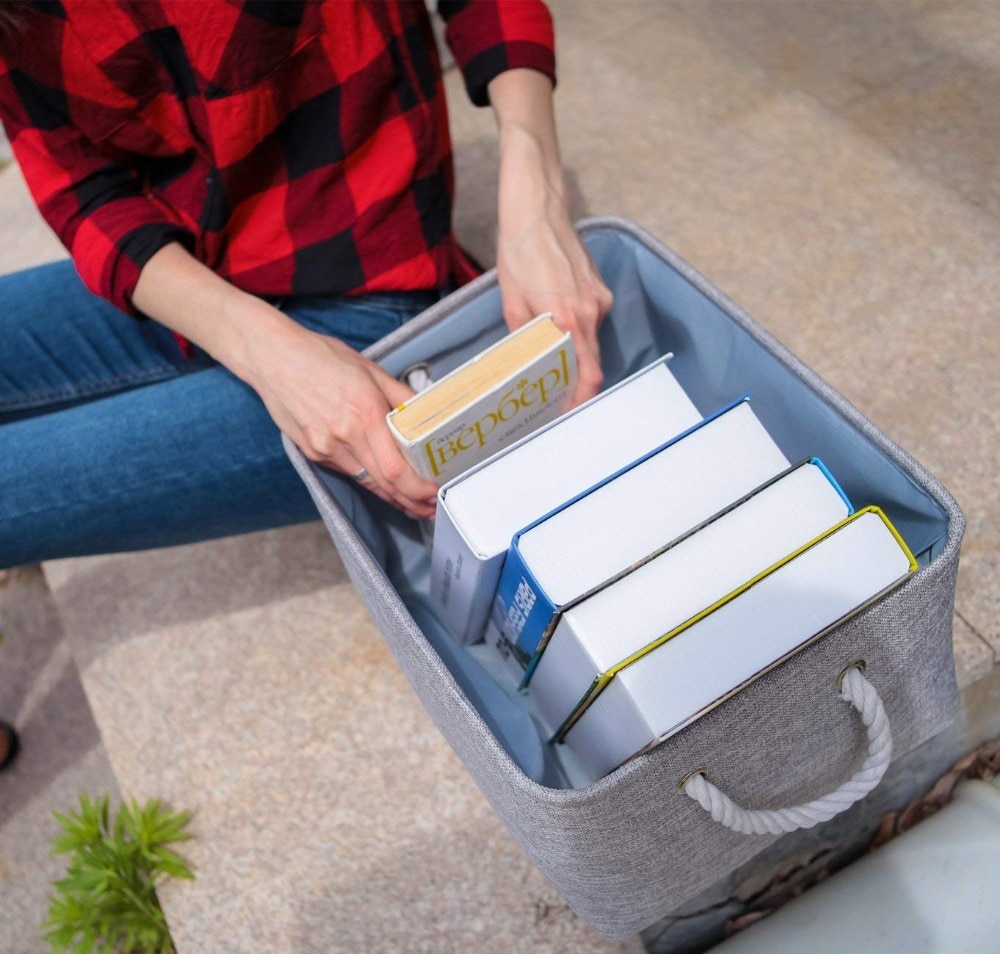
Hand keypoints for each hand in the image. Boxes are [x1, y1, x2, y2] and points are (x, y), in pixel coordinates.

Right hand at [133, 243, 437, 517]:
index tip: (434, 493)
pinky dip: (369, 481)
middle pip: (383, 484)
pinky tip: (383, 484)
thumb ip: (401, 396)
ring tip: (414, 502)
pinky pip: (348, 472)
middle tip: (431, 508)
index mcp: (364, 414)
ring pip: (366, 482)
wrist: (271, 357)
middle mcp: (344, 437)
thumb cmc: (321, 357)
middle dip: (411, 501)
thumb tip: (427, 413)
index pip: (396, 469)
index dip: (418, 489)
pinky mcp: (312, 453)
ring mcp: (325, 448)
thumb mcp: (371, 370)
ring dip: (392, 496)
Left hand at [496, 170, 612, 405]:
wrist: (539, 208)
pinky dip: (578, 331)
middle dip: (577, 382)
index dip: (581, 398)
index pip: (588, 373)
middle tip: (556, 395)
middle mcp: (591, 311)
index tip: (568, 411)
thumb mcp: (512, 299)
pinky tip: (558, 326)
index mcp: (568, 318)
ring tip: (551, 359)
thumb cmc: (521, 249)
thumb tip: (527, 361)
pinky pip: (592, 319)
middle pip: (592, 362)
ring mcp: (599, 298)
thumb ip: (524, 335)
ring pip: (592, 340)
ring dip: (576, 354)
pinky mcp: (599, 287)